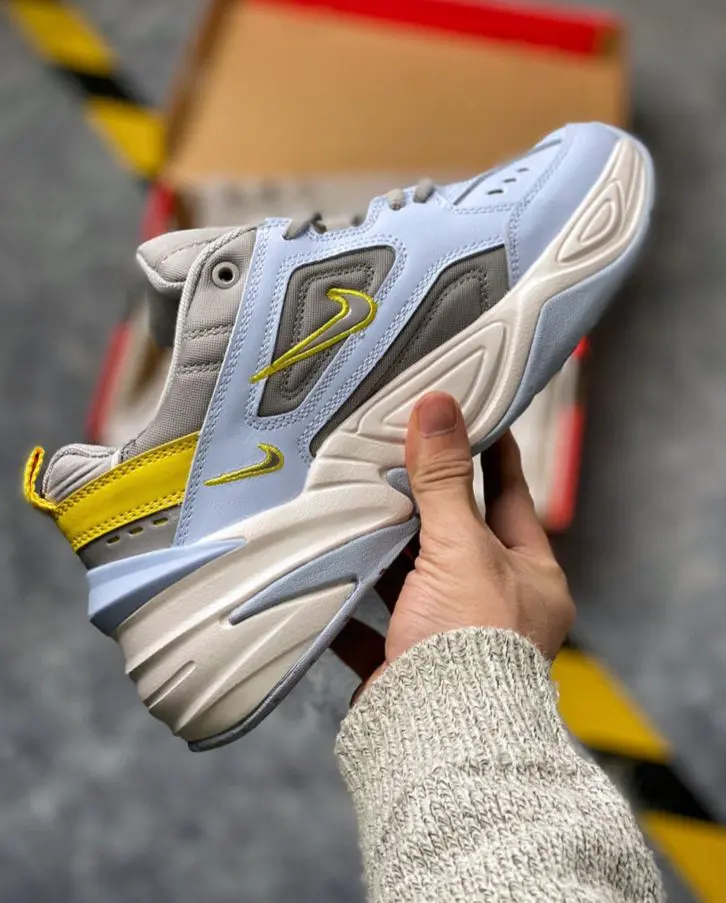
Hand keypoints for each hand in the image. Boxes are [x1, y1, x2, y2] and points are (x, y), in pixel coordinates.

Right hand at [331, 391, 574, 699]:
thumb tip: (440, 407)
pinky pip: (372, 621)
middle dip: (425, 497)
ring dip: (384, 547)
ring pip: (412, 575)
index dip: (490, 452)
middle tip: (395, 449)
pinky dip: (351, 599)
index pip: (511, 495)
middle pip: (456, 534)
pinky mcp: (405, 662)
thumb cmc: (473, 643)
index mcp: (530, 575)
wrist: (439, 738)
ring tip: (353, 500)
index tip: (468, 413)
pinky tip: (327, 570)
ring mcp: (449, 633)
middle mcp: (494, 604)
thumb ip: (444, 480)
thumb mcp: (461, 548)